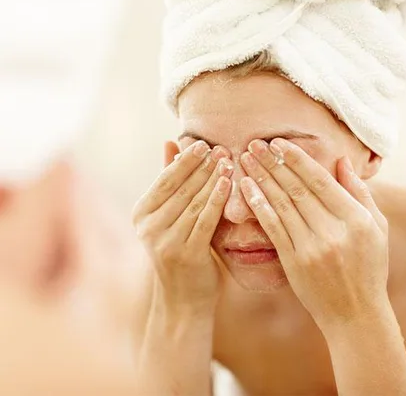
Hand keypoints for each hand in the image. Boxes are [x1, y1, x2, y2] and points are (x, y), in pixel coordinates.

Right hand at [132, 140, 232, 313]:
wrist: (183, 299)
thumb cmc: (180, 252)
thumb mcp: (169, 217)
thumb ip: (170, 182)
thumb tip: (169, 142)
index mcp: (141, 214)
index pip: (165, 179)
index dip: (185, 160)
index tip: (204, 144)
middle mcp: (149, 227)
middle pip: (180, 188)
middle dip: (202, 166)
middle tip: (221, 148)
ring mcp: (166, 242)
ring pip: (194, 201)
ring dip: (213, 179)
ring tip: (228, 160)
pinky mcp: (186, 254)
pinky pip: (205, 220)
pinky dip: (217, 199)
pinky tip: (228, 183)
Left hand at [239, 139, 388, 328]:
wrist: (355, 313)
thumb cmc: (369, 267)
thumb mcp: (377, 227)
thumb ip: (360, 192)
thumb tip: (342, 160)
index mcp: (356, 219)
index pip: (320, 180)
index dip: (297, 159)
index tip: (279, 142)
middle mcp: (333, 231)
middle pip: (297, 189)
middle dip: (273, 163)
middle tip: (254, 143)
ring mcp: (312, 248)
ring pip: (281, 205)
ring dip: (261, 179)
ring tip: (246, 160)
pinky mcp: (294, 262)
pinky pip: (273, 228)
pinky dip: (259, 206)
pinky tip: (247, 190)